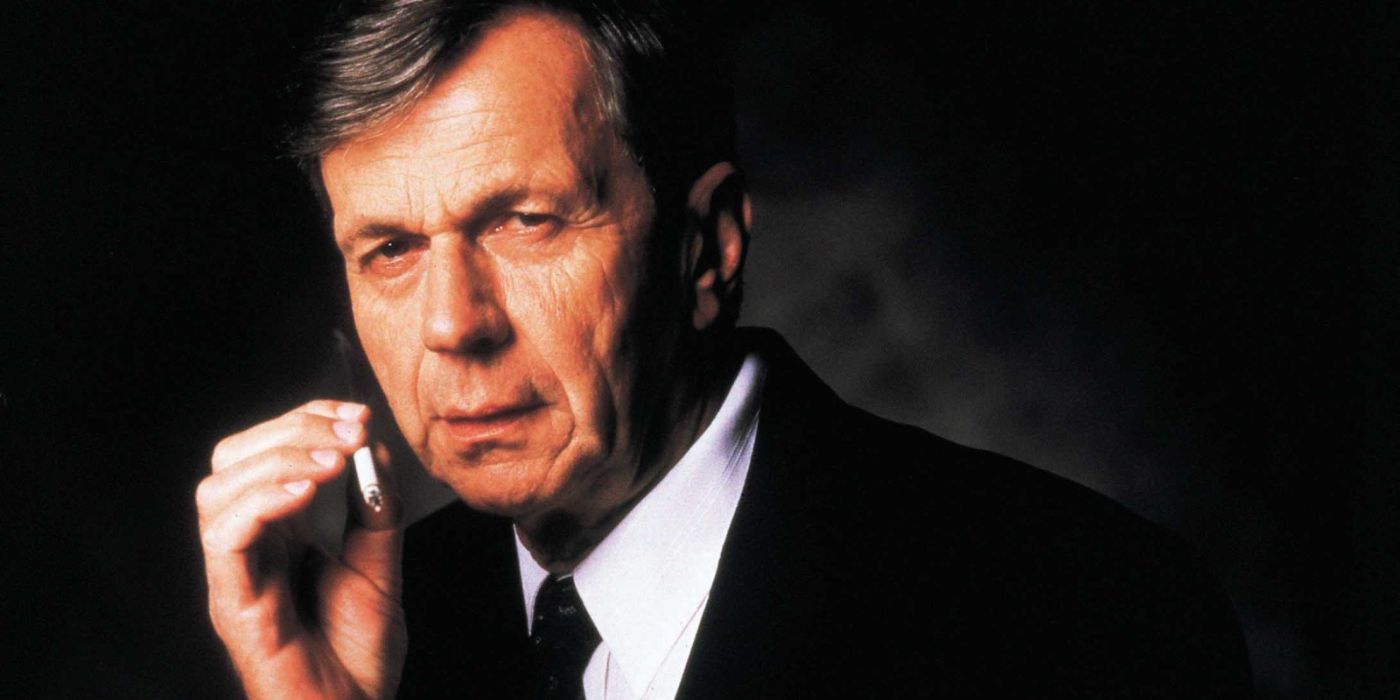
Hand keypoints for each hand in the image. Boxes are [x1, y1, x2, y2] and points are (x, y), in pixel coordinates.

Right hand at [197, 400, 405, 698]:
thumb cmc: (358, 657)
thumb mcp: (380, 566)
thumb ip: (375, 510)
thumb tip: (375, 451)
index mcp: (277, 533)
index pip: (266, 451)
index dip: (305, 421)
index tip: (357, 416)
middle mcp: (248, 548)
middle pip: (232, 460)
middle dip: (292, 430)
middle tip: (349, 434)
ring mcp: (237, 576)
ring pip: (217, 491)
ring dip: (279, 461)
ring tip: (331, 463)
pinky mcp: (234, 605)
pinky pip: (223, 540)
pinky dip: (260, 504)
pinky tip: (303, 494)